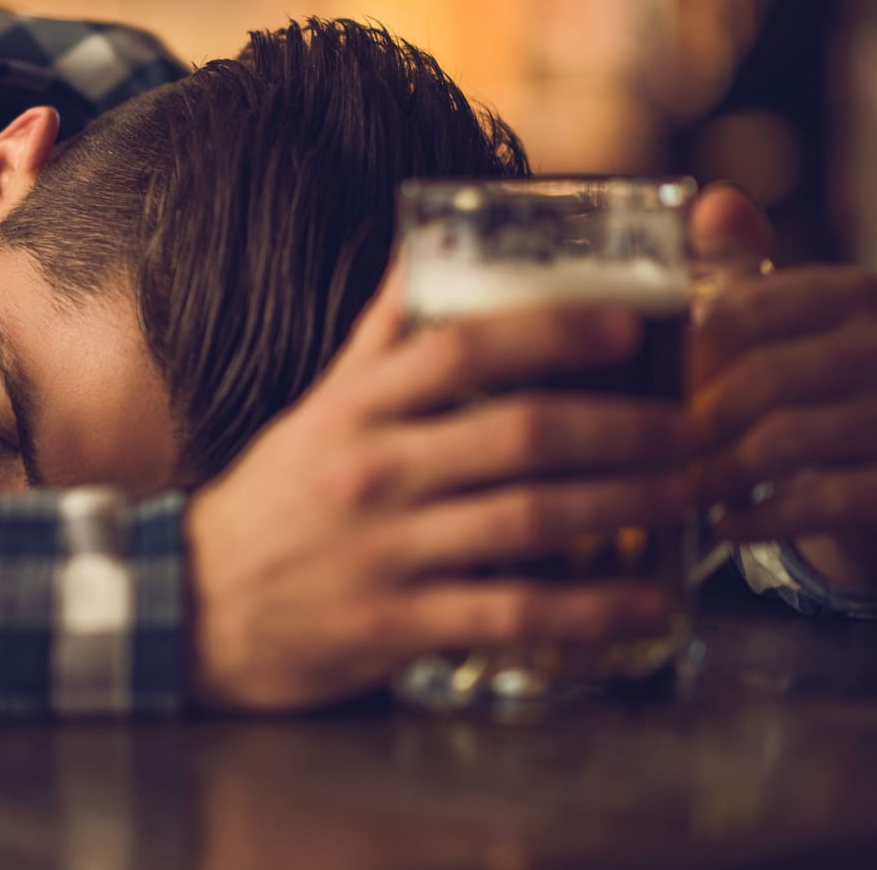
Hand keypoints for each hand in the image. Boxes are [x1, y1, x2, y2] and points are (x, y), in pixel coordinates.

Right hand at [186, 262, 695, 711]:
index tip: (627, 327)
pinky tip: (646, 601)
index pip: (461, 349)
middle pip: (517, 433)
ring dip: (621, 504)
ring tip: (684, 493)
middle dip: (621, 427)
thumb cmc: (269, 503)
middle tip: (689, 427)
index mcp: (353, 409)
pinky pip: (509, 613)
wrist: (187, 608)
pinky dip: (588, 609)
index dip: (550, 331)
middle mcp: (372, 470)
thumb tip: (425, 250)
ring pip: (526, 518)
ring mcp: (383, 550)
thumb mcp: (313, 412)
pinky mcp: (393, 625)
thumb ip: (377, 340)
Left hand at [689, 186, 876, 589]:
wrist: (872, 481)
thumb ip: (729, 266)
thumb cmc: (793, 388)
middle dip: (698, 421)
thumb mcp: (760, 324)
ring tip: (685, 488)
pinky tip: (724, 525)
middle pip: (765, 377)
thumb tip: (714, 200)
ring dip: (722, 473)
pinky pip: (826, 500)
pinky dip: (762, 517)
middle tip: (657, 450)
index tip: (649, 387)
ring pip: (792, 439)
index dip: (685, 356)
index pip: (743, 311)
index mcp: (854, 291)